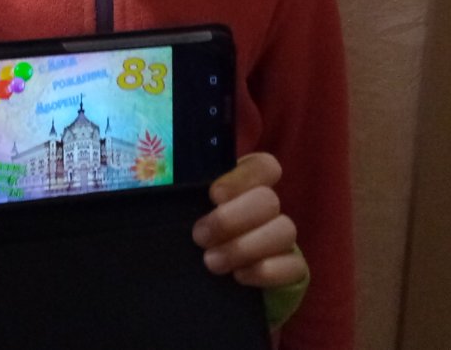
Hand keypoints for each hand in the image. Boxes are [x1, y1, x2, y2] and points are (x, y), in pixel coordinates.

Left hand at [191, 152, 306, 287]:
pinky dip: (265, 271)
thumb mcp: (186, 212)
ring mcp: (282, 238)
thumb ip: (182, 196)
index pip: (263, 166)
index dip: (242, 177)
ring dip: (244, 247)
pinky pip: (293, 266)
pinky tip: (239, 276)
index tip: (214, 195)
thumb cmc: (196, 237)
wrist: (210, 284)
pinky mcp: (292, 269)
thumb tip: (157, 181)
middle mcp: (268, 208)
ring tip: (211, 262)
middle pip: (268, 199)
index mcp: (245, 185)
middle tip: (199, 237)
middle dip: (231, 220)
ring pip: (284, 230)